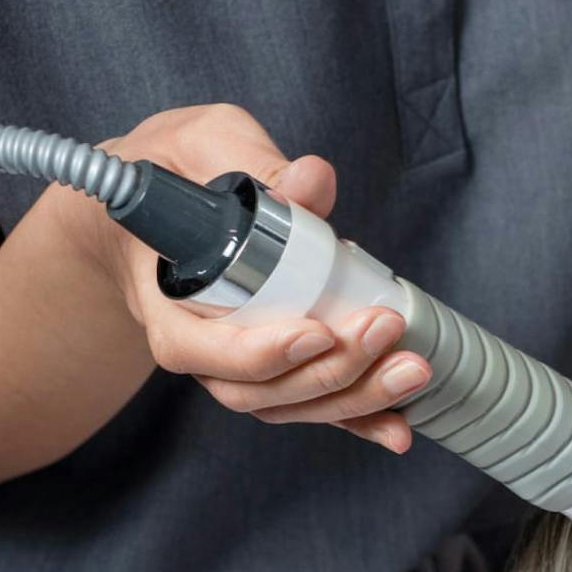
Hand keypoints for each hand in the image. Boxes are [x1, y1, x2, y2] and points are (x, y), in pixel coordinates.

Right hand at [66, 101, 426, 454]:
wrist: (160, 206)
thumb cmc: (176, 171)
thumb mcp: (203, 143)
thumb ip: (254, 162)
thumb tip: (313, 180)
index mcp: (167, 299)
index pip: (202, 348)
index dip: (261, 351)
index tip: (316, 332)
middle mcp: (199, 346)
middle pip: (259, 390)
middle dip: (331, 370)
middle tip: (384, 330)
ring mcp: (238, 366)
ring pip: (292, 405)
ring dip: (356, 397)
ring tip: (411, 370)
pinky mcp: (278, 369)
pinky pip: (315, 406)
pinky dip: (359, 420)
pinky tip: (401, 427)